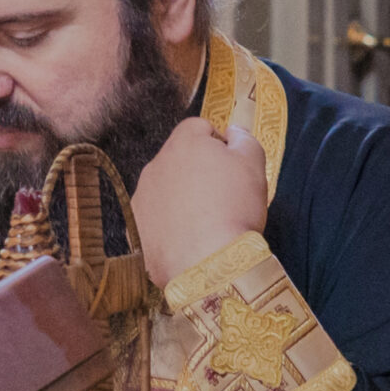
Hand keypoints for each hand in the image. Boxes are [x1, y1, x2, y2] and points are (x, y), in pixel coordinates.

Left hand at [131, 116, 268, 286]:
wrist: (207, 263)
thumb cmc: (234, 209)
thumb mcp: (254, 165)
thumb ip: (244, 140)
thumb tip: (234, 131)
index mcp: (184, 143)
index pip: (199, 128)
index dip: (218, 144)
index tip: (232, 167)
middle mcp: (155, 165)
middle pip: (179, 159)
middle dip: (198, 172)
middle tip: (223, 197)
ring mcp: (142, 197)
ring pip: (165, 189)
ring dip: (182, 198)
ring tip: (206, 222)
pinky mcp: (136, 228)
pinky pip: (155, 218)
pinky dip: (169, 224)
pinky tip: (189, 240)